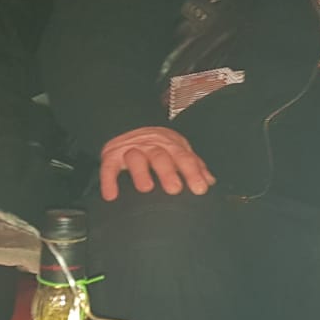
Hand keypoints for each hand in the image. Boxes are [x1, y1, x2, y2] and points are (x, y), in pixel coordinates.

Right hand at [99, 126, 215, 200]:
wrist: (129, 123)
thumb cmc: (160, 145)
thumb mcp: (178, 150)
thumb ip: (194, 166)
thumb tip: (210, 181)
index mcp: (172, 145)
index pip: (184, 158)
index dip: (193, 173)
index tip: (200, 189)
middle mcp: (152, 146)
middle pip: (161, 157)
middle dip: (168, 173)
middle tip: (175, 189)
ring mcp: (131, 149)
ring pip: (136, 158)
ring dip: (141, 173)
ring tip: (146, 188)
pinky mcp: (112, 156)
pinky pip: (108, 167)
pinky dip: (109, 181)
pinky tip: (111, 195)